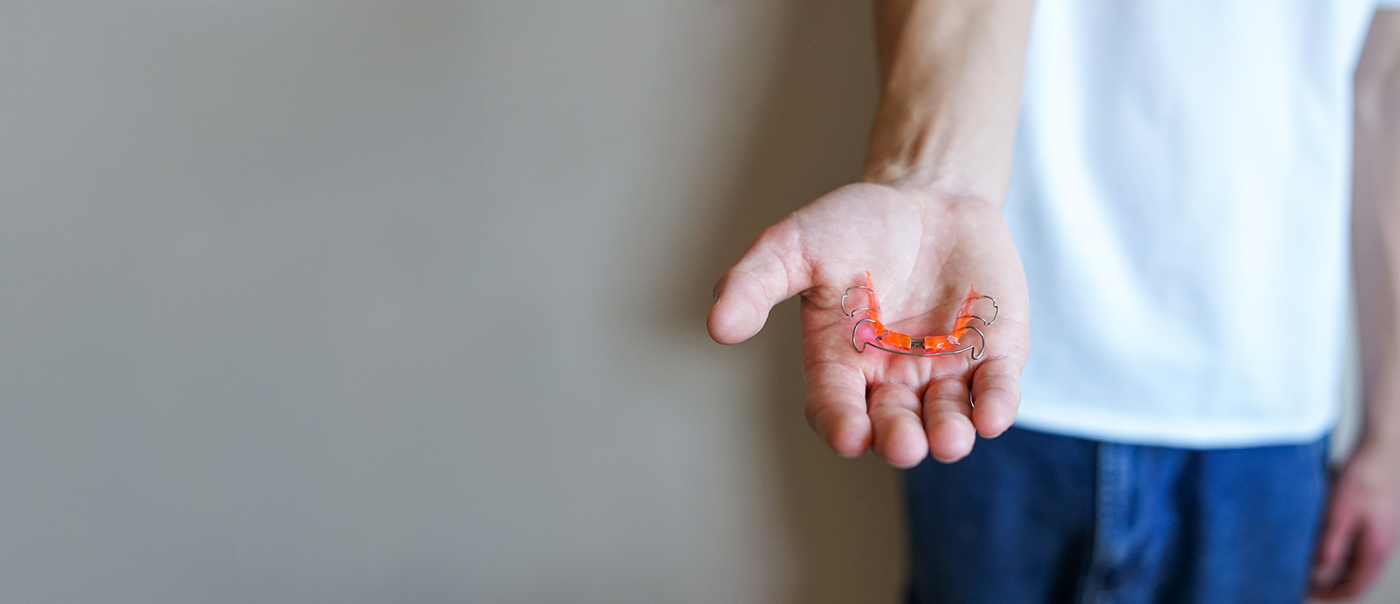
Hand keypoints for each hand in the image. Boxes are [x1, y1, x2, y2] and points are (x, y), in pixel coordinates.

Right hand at [708, 182, 1028, 466]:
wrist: (927, 194)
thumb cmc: (854, 225)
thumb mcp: (794, 245)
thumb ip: (755, 283)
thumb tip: (718, 325)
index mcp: (840, 363)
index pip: (836, 410)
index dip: (841, 426)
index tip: (848, 432)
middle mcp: (891, 379)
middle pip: (892, 426)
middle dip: (898, 439)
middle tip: (903, 441)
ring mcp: (944, 371)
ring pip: (946, 420)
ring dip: (949, 436)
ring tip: (949, 439)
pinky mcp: (992, 355)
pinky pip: (995, 391)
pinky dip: (994, 406)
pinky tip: (993, 416)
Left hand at [1311, 446, 1399, 598]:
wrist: (1384, 448)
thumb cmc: (1363, 478)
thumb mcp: (1339, 514)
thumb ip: (1330, 546)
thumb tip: (1318, 573)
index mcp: (1375, 550)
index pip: (1353, 588)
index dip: (1328, 596)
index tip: (1304, 595)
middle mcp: (1382, 545)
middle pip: (1355, 577)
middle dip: (1329, 584)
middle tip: (1301, 581)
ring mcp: (1381, 532)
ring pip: (1355, 561)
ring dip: (1332, 566)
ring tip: (1305, 563)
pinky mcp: (1376, 519)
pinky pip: (1356, 544)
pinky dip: (1338, 548)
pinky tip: (1318, 538)